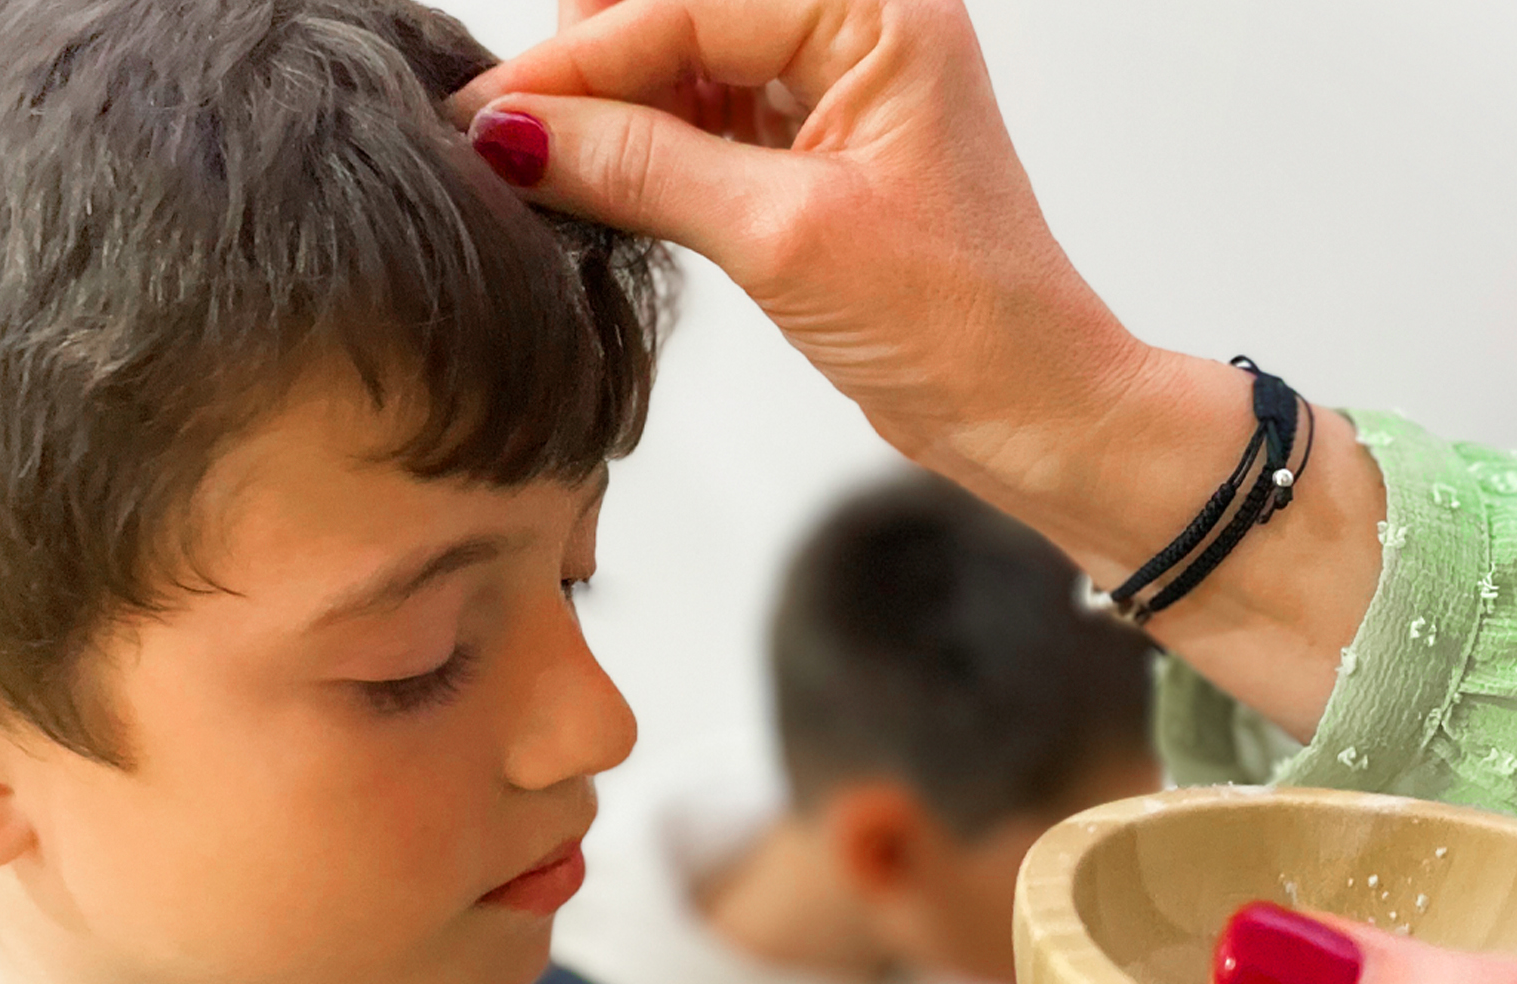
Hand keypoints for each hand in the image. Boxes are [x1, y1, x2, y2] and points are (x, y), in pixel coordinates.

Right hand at [450, 0, 1386, 734]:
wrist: (1029, 409)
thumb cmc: (962, 323)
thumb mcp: (785, 239)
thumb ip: (644, 169)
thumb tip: (511, 132)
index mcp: (877, 11)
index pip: (689, 1)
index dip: (580, 60)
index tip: (487, 112)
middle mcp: (856, 29)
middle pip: (676, 12)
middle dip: (590, 68)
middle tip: (502, 138)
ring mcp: (831, 88)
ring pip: (678, 63)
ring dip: (608, 111)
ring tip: (531, 168)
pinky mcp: (808, 151)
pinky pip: (698, 121)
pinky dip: (641, 151)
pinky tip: (588, 186)